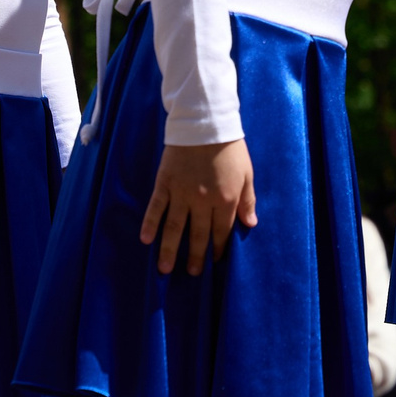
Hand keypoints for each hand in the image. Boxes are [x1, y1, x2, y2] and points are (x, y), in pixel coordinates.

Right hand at [142, 139, 254, 274]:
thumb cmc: (230, 147)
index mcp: (226, 200)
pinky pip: (156, 207)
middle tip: (192, 274)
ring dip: (170, 249)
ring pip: (175, 227)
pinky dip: (150, 223)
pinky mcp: (165, 183)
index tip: (215, 262)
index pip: (222, 232)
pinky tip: (145, 240)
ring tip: (165, 269)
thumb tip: (251, 224)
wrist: (205, 123)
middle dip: (195, 256)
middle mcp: (203, 202)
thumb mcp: (247, 173)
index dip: (219, 248)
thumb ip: (248, 200)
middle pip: (198, 235)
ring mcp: (182, 193)